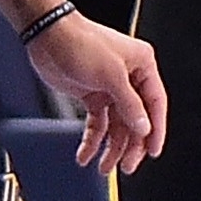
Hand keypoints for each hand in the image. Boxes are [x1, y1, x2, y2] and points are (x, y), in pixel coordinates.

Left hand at [24, 10, 165, 174]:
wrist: (45, 33)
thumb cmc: (79, 41)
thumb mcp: (111, 74)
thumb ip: (129, 104)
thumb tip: (144, 128)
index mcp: (141, 65)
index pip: (155, 104)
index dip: (155, 130)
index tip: (152, 151)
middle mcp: (128, 77)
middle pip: (135, 119)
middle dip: (130, 145)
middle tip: (126, 165)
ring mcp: (108, 87)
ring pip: (116, 125)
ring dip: (110, 147)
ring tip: (105, 167)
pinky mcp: (91, 93)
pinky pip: (97, 122)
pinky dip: (92, 139)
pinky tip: (86, 154)